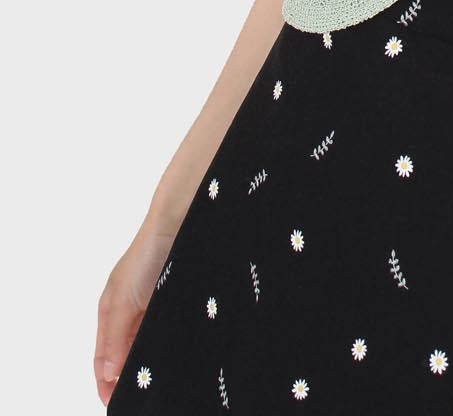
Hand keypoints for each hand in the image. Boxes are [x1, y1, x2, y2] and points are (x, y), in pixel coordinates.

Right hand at [94, 220, 177, 403]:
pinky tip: (172, 361)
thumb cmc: (146, 255)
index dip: (105, 382)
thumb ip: (115, 338)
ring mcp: (153, 309)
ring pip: (147, 347)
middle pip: (125, 357)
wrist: (179, 224)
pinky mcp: (175, 305)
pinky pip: (168, 335)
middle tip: (136, 398)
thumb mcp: (122, 299)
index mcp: (109, 312)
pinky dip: (167, 350)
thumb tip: (109, 373)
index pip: (103, 358)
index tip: (112, 403)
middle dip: (128, 378)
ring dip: (149, 365)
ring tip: (155, 385)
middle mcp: (130, 313)